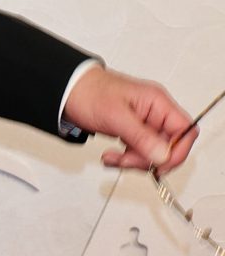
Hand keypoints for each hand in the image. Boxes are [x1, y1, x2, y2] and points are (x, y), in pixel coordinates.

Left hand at [64, 66, 197, 172]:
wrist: (68, 92)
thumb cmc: (90, 93)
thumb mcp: (116, 116)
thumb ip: (141, 137)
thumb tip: (163, 155)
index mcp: (158, 103)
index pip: (185, 130)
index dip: (177, 150)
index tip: (159, 163)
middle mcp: (155, 113)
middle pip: (169, 146)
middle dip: (148, 159)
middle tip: (127, 161)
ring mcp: (144, 123)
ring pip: (152, 153)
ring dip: (133, 161)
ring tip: (113, 158)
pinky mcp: (132, 132)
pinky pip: (138, 152)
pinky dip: (125, 159)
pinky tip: (111, 157)